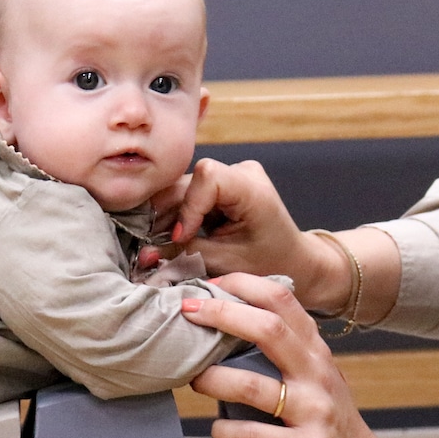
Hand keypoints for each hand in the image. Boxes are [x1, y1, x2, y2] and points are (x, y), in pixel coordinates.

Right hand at [150, 159, 354, 314]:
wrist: (295, 262)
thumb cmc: (268, 265)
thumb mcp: (225, 263)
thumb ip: (184, 253)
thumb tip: (144, 256)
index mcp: (252, 188)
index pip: (207, 177)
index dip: (187, 206)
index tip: (180, 237)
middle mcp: (242, 172)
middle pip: (189, 182)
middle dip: (167, 215)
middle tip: (152, 245)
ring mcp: (232, 174)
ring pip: (183, 188)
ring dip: (168, 217)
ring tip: (158, 244)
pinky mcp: (223, 183)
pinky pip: (190, 193)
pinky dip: (178, 216)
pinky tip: (170, 237)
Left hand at [182, 273, 438, 437]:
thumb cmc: (330, 423)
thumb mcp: (315, 376)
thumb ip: (283, 349)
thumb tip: (227, 319)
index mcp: (315, 351)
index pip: (281, 299)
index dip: (241, 285)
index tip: (207, 285)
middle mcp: (317, 374)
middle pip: (268, 329)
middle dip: (222, 314)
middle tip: (186, 312)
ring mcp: (314, 412)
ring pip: (252, 385)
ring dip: (213, 379)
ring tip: (193, 378)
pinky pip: (255, 436)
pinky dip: (227, 431)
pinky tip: (217, 429)